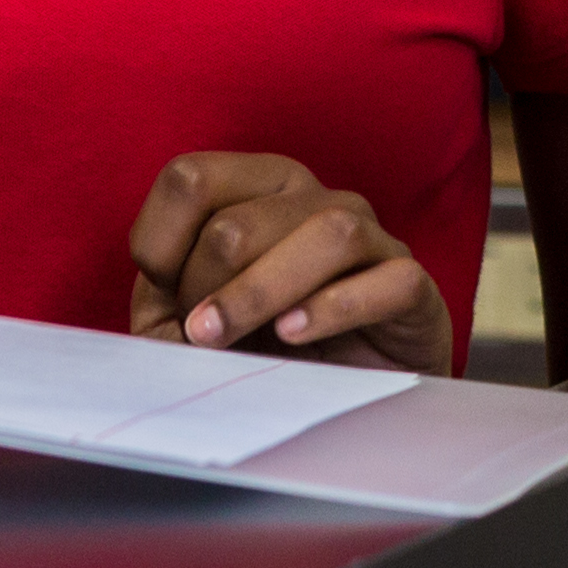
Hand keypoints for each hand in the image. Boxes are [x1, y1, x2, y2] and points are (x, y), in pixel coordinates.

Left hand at [125, 153, 452, 372]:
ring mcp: (370, 237)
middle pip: (240, 222)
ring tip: (227, 343)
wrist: (349, 387)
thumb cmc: (263, 345)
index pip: (190, 179)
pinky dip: (334, 308)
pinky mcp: (410, 285)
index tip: (166, 300)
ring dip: (257, 294)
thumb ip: (164, 303)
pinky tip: (295, 336)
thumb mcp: (194, 322)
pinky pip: (386, 281)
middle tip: (202, 339)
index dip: (161, 245)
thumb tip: (157, 299)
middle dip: (205, 287)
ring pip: (323, 233)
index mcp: (255, 188)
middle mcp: (313, 198)